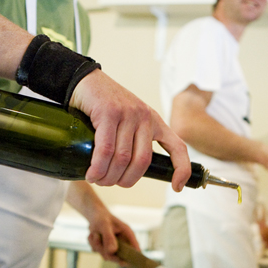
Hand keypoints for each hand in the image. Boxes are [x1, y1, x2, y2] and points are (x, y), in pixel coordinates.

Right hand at [70, 69, 190, 189]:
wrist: (85, 80)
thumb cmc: (104, 106)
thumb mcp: (128, 122)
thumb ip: (134, 142)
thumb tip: (129, 173)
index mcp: (155, 122)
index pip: (178, 147)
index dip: (182, 169)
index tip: (177, 187)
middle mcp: (145, 117)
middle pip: (142, 161)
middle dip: (126, 180)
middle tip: (110, 183)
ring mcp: (128, 114)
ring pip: (122, 158)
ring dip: (108, 176)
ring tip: (97, 179)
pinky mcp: (108, 112)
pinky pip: (106, 149)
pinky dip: (98, 167)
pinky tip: (92, 173)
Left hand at [87, 211, 139, 263]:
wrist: (94, 215)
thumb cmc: (102, 218)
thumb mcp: (105, 225)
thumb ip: (109, 238)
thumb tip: (112, 251)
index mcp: (128, 235)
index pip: (135, 249)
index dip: (132, 258)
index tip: (122, 263)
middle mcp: (123, 242)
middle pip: (119, 257)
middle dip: (105, 251)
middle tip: (97, 239)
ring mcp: (115, 246)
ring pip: (106, 255)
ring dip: (97, 246)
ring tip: (94, 234)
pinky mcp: (106, 248)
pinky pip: (98, 252)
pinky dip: (93, 244)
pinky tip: (93, 235)